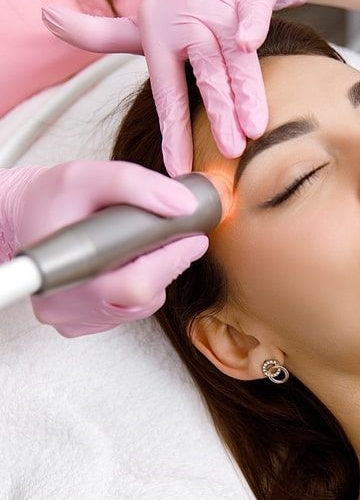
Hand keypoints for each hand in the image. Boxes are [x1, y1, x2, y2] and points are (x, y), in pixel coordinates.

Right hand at [0, 161, 208, 336]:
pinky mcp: (79, 324)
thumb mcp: (88, 176)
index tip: (192, 239)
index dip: (170, 262)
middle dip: (168, 265)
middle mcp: (65, 303)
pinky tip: (127, 265)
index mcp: (65, 271)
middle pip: (141, 298)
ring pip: (137, 307)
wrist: (26, 216)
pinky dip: (137, 289)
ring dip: (154, 277)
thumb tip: (182, 206)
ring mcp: (71, 318)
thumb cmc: (50, 199)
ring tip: (143, 247)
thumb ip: (135, 184)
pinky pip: (126, 312)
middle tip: (179, 238)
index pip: (134, 284)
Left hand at [41, 0, 312, 174]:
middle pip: (204, 77)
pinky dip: (250, 26)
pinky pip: (251, 12)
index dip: (174, 132)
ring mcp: (218, 7)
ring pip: (232, 56)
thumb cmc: (191, 4)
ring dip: (244, 91)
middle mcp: (185, 20)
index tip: (180, 168)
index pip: (168, 93)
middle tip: (229, 151)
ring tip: (252, 129)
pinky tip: (249, 42)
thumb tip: (47, 18)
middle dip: (219, 115)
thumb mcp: (146, 22)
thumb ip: (103, 34)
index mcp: (158, 34)